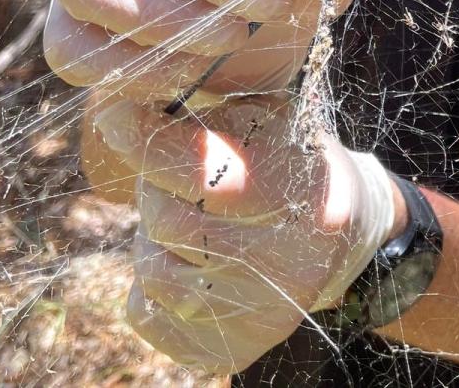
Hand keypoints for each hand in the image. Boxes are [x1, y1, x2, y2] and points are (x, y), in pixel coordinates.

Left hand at [91, 95, 398, 374]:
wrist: (341, 240)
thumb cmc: (294, 163)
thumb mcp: (274, 120)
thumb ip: (213, 113)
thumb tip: (130, 108)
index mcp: (305, 197)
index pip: (202, 169)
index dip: (147, 140)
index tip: (117, 116)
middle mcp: (285, 265)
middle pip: (167, 219)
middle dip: (157, 187)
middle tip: (174, 172)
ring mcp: (255, 315)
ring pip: (151, 268)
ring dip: (154, 235)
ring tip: (191, 219)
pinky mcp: (226, 351)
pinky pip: (144, 311)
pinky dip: (149, 282)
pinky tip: (187, 262)